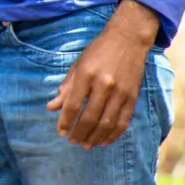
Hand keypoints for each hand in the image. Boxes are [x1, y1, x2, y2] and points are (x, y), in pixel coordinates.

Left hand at [46, 0, 160, 149]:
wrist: (127, 39)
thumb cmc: (98, 51)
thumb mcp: (77, 65)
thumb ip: (65, 88)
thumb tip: (52, 108)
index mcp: (86, 75)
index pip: (73, 105)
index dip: (65, 121)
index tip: (60, 131)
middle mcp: (104, 85)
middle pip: (89, 118)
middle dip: (79, 133)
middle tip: (72, 141)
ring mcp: (120, 93)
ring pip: (107, 123)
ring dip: (95, 137)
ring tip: (86, 145)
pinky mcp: (133, 97)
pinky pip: (123, 121)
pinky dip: (113, 134)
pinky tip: (104, 140)